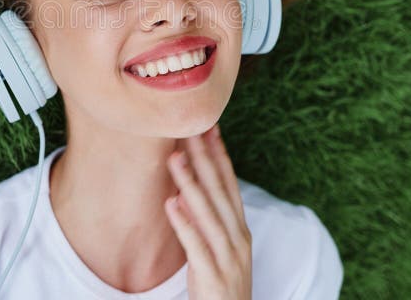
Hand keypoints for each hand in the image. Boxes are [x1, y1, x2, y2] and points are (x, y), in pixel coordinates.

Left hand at [164, 123, 251, 299]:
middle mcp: (237, 238)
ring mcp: (227, 257)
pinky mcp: (213, 276)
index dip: (219, 155)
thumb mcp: (219, 248)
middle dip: (204, 158)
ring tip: (174, 157)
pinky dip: (185, 224)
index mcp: (239, 229)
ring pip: (208, 213)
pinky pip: (197, 246)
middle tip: (189, 127)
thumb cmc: (221, 285)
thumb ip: (207, 221)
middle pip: (219, 191)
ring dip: (190, 183)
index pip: (229, 184)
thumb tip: (185, 190)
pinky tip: (171, 204)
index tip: (208, 126)